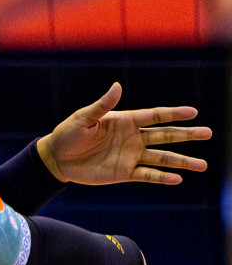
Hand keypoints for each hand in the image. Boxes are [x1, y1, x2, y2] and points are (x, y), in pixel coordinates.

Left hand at [36, 83, 208, 185]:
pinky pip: (147, 175)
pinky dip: (161, 177)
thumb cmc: (68, 134)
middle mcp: (133, 138)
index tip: (193, 112)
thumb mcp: (83, 119)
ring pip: (162, 158)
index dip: (172, 114)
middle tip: (208, 133)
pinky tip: (178, 179)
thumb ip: (102, 106)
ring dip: (182, 161)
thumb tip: (117, 86)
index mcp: (125, 121)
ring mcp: (131, 156)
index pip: (154, 116)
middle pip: (165, 136)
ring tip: (203, 165)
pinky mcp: (124, 173)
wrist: (56, 159)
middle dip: (187, 135)